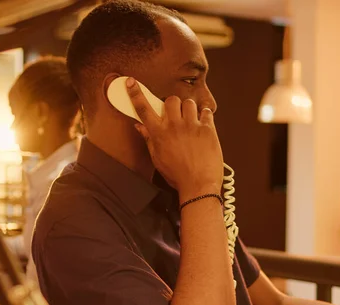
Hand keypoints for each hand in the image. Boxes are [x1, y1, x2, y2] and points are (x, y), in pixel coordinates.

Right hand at [126, 77, 222, 201]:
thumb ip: (149, 139)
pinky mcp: (208, 129)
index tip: (131, 83)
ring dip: (189, 109)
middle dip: (173, 105)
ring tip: (190, 121)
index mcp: (159, 134)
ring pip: (189, 103)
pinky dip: (204, 116)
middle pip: (171, 100)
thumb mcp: (158, 159)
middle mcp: (174, 126)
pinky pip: (206, 112)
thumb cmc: (177, 175)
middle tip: (176, 115)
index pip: (144, 109)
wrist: (199, 185)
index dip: (136, 94)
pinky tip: (203, 125)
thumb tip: (140, 126)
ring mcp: (192, 126)